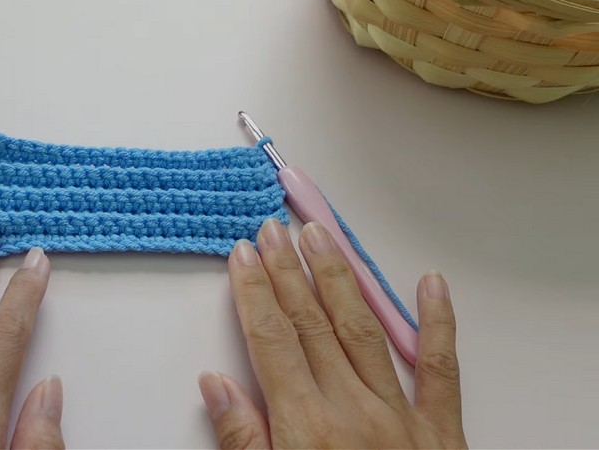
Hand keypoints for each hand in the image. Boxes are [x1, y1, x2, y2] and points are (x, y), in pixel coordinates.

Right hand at [200, 219, 465, 448]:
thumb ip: (243, 441)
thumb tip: (214, 384)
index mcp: (307, 428)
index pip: (272, 340)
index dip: (254, 292)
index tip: (242, 254)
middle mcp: (353, 410)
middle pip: (312, 324)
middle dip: (289, 271)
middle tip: (273, 228)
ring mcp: (401, 415)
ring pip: (364, 329)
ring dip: (340, 278)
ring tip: (322, 236)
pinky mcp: (442, 430)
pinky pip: (441, 368)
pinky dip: (438, 323)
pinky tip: (430, 283)